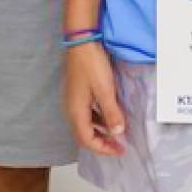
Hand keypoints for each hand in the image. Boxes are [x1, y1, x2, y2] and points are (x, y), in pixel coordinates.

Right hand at [66, 41, 125, 155]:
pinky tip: (110, 116)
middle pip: (85, 135)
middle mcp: (71, 110)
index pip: (87, 140)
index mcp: (76, 112)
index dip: (104, 148)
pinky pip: (88, 113)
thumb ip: (111, 113)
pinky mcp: (78, 93)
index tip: (120, 150)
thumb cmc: (92, 66)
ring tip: (118, 133)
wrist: (81, 42)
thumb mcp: (105, 90)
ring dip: (101, 131)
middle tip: (120, 146)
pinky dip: (99, 119)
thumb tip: (117, 133)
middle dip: (102, 143)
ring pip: (86, 124)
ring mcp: (73, 101)